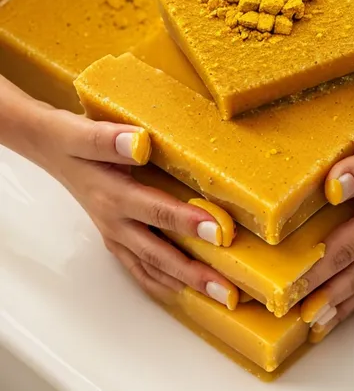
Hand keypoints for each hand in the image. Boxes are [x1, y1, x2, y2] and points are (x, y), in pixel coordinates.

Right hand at [1, 75, 237, 309]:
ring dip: (184, 284)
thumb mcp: (82, 132)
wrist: (49, 147)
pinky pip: (139, 267)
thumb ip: (108, 139)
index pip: (157, 211)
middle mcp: (115, 222)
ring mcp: (115, 233)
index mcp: (113, 196)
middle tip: (227, 290)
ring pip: (151, 267)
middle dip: (194, 274)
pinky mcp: (115, 236)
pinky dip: (161, 283)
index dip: (188, 222)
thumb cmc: (70, 138)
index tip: (219, 232)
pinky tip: (181, 290)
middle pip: (158, 254)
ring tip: (217, 298)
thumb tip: (138, 143)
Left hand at [301, 101, 353, 339]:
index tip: (284, 289)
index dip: (309, 272)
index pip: (337, 252)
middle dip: (312, 298)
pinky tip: (337, 308)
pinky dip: (351, 301)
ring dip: (332, 306)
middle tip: (282, 312)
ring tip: (306, 324)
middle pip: (344, 277)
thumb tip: (332, 186)